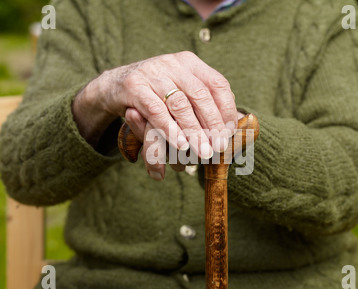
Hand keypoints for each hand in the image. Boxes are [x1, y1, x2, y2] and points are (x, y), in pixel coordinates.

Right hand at [73, 51, 237, 179]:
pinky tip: (181, 145)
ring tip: (203, 151)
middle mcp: (173, 63)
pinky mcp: (134, 85)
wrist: (114, 86)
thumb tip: (238, 122)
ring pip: (179, 104)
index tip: (230, 132)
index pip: (217, 84)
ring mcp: (152, 72)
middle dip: (213, 124)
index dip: (226, 109)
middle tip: (220, 147)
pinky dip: (170, 129)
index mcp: (190, 63)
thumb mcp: (181, 91)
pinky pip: (155, 110)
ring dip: (193, 131)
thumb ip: (204, 103)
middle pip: (200, 95)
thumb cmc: (156, 94)